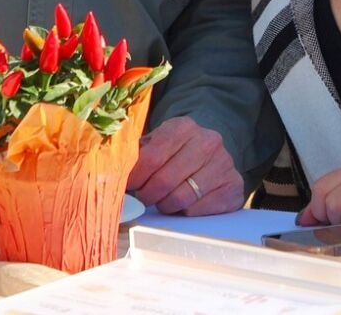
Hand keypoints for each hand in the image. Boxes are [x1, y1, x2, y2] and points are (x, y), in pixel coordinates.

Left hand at [128, 116, 243, 215]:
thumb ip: (135, 157)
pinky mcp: (233, 187)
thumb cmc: (175, 153)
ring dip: (165, 205)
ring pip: (182, 198)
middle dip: (147, 195)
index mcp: (184, 127)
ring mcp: (224, 164)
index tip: (123, 188)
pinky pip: (199, 210)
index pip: (151, 157)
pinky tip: (182, 205)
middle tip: (142, 199)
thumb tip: (107, 178)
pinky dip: (185, 212)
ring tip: (162, 201)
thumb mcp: (156, 145)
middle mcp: (208, 141)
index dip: (134, 177)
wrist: (211, 154)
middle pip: (165, 181)